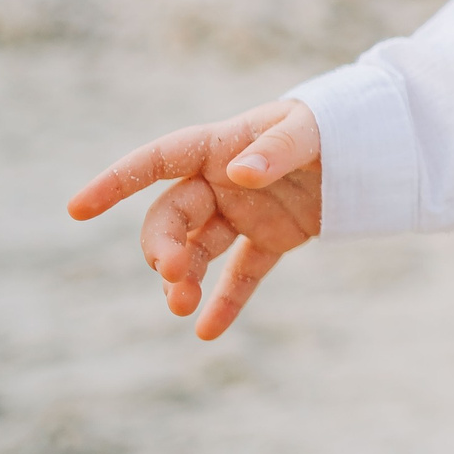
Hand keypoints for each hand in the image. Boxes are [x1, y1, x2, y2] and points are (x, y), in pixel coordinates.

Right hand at [67, 98, 322, 338]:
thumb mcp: (311, 130)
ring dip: (183, 278)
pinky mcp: (271, 239)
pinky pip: (241, 275)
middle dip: (162, 246)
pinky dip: (225, 302)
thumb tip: (237, 174)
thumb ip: (276, 150)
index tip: (77, 208)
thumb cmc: (336, 121)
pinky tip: (208, 332)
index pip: (155, 161)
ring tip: (184, 308)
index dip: (115, 182)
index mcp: (219, 145)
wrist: (376, 143)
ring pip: (197, 250)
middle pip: (170, 216)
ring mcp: (243, 212)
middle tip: (173, 274)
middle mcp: (221, 181)